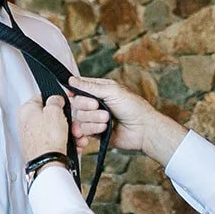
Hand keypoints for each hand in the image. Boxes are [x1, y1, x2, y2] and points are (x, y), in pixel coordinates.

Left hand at [19, 92, 70, 162]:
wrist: (48, 164)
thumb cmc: (47, 139)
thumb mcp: (54, 111)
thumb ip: (55, 100)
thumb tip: (56, 99)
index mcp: (27, 110)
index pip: (42, 98)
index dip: (57, 99)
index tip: (67, 102)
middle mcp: (28, 123)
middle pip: (53, 116)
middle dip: (69, 121)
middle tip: (75, 125)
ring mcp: (35, 137)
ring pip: (58, 130)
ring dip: (72, 133)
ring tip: (78, 137)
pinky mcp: (42, 148)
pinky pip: (57, 141)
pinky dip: (68, 143)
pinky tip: (75, 145)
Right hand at [69, 76, 185, 165]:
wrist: (143, 129)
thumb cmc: (133, 107)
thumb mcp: (112, 91)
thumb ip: (90, 87)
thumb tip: (71, 80)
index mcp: (98, 90)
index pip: (78, 88)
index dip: (74, 91)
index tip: (73, 93)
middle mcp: (94, 104)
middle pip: (76, 104)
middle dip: (87, 106)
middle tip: (99, 106)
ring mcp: (94, 118)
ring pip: (79, 118)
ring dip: (93, 120)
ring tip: (107, 121)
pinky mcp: (95, 132)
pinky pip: (83, 132)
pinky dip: (90, 131)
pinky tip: (100, 130)